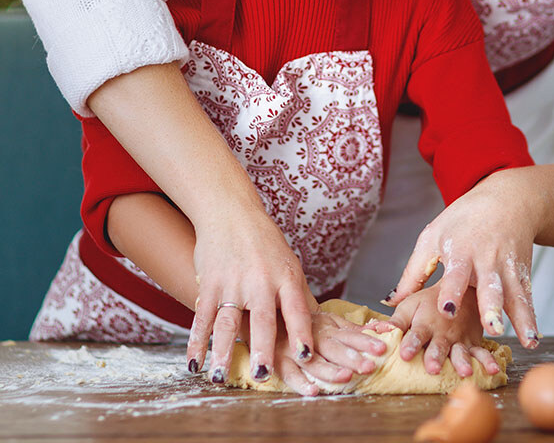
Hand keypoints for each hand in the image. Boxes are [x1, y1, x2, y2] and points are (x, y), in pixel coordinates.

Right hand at [191, 207, 317, 384]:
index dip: (302, 332)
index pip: (297, 308)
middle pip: (263, 318)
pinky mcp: (210, 283)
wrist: (231, 213)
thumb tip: (321, 327)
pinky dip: (197, 342)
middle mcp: (261, 280)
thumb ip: (299, 297)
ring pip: (227, 321)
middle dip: (263, 347)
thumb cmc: (265, 243)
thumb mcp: (289, 264)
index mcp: (286, 276)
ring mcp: (233, 282)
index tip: (306, 356)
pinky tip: (195, 363)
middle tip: (263, 374)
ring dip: (222, 351)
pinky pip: (203, 317)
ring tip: (220, 377)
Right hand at [269, 311, 389, 394]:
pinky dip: (300, 383)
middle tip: (369, 366)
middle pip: (334, 347)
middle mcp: (312, 336)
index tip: (382, 347)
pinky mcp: (279, 360)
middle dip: (352, 357)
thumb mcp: (328, 320)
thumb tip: (384, 328)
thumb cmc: (302, 320)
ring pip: (314, 361)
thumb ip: (353, 328)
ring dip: (330, 370)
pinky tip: (312, 391)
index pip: (349, 333)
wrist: (267, 312)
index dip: (365, 341)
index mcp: (326, 326)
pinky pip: (289, 373)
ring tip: (346, 377)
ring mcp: (295, 348)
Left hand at [387, 170, 540, 347]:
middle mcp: (486, 259)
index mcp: (460, 250)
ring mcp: (507, 266)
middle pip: (489, 285)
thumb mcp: (433, 236)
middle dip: (491, 307)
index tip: (447, 310)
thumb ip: (413, 272)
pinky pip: (526, 297)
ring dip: (519, 317)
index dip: (451, 291)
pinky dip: (531, 317)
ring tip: (525, 339)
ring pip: (513, 294)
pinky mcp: (522, 273)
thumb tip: (390, 301)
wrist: (507, 199)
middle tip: (492, 327)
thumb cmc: (463, 219)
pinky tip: (534, 338)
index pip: (455, 273)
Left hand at [389, 285, 499, 376]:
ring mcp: (460, 338)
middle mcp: (443, 331)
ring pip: (461, 350)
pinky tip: (494, 370)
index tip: (404, 353)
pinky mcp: (474, 341)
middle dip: (436, 356)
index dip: (410, 343)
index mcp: (425, 321)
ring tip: (464, 372)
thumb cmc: (431, 301)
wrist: (462, 289)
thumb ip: (395, 321)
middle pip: (439, 345)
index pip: (415, 333)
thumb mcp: (411, 305)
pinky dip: (489, 361)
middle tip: (432, 367)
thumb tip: (373, 331)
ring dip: (462, 361)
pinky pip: (483, 352)